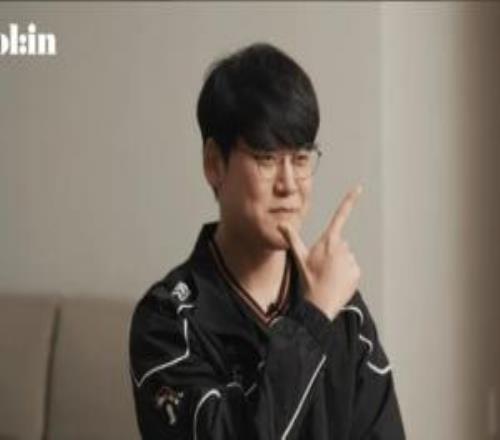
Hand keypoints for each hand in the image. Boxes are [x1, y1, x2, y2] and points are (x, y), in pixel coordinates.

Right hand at [278, 184, 362, 319]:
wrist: (320, 305)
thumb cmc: (308, 280)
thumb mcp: (299, 257)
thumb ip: (291, 238)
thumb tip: (280, 224)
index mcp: (328, 241)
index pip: (340, 216)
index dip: (349, 201)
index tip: (358, 188)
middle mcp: (343, 247)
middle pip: (339, 243)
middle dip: (332, 252)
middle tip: (321, 266)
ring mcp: (351, 260)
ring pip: (346, 256)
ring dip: (339, 264)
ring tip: (328, 276)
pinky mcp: (357, 271)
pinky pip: (352, 268)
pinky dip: (346, 274)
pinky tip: (337, 282)